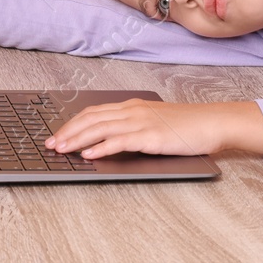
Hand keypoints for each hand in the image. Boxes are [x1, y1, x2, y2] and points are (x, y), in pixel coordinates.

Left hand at [46, 100, 262, 158]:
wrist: (212, 123)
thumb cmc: (187, 126)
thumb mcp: (155, 122)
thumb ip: (134, 128)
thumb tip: (110, 142)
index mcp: (132, 107)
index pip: (94, 112)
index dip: (72, 123)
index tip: (57, 134)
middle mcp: (132, 111)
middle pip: (91, 119)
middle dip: (67, 132)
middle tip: (49, 144)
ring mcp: (141, 123)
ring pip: (100, 129)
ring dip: (76, 140)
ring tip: (61, 150)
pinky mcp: (150, 136)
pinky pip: (119, 141)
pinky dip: (100, 148)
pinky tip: (88, 155)